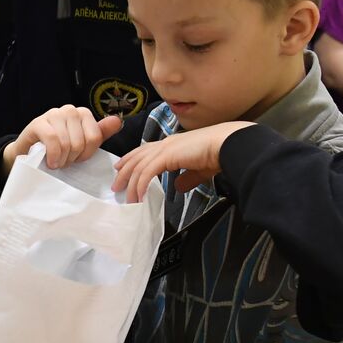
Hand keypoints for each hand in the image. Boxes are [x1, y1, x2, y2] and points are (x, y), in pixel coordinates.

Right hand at [4, 106, 122, 171]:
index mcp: (83, 114)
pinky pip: (53, 140)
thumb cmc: (58, 149)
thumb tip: (118, 121)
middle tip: (63, 161)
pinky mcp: (38, 122)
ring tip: (56, 162)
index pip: (95, 138)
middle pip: (81, 142)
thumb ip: (100, 133)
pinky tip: (50, 162)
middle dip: (72, 158)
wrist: (29, 152)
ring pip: (67, 142)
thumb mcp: (83, 143)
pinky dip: (53, 155)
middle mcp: (69, 110)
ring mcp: (53, 114)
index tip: (77, 159)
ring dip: (61, 159)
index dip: (86, 154)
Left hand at [112, 122, 252, 202]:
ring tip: (126, 198)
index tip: (122, 168)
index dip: (132, 159)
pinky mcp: (167, 157)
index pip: (146, 150)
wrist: (226, 145)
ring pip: (139, 167)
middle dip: (125, 171)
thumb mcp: (199, 170)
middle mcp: (165, 143)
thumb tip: (179, 187)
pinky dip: (141, 186)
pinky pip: (147, 173)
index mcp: (172, 143)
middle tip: (116, 185)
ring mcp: (165, 149)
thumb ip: (187, 178)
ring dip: (131, 183)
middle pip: (137, 157)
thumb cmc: (218, 154)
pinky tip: (139, 197)